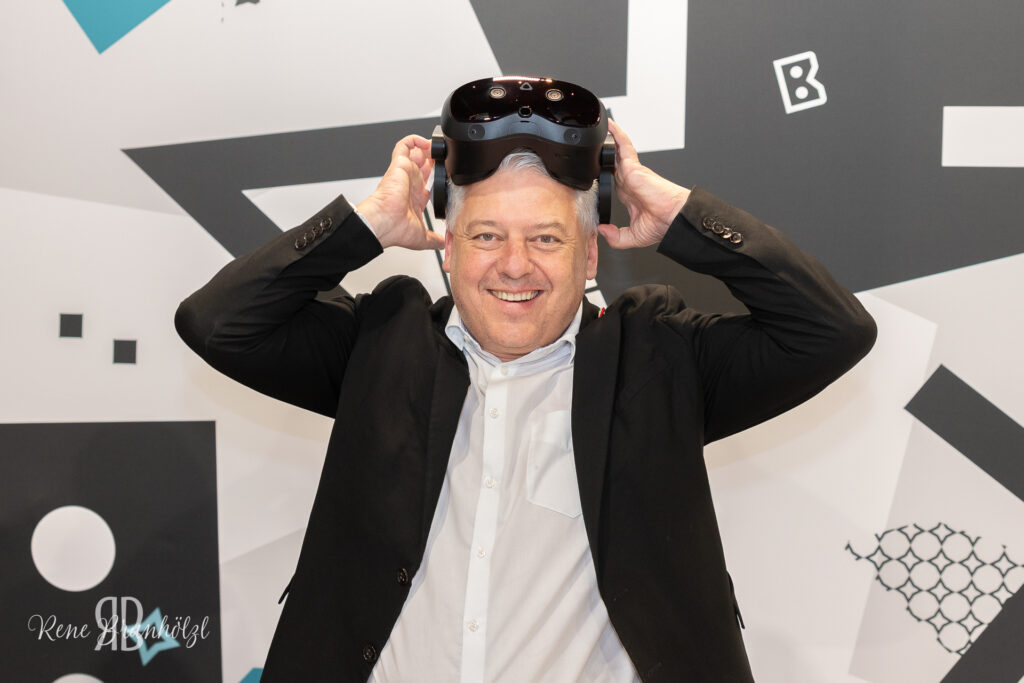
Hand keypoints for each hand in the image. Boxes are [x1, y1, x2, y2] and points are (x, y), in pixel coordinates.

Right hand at [356, 135, 443, 249]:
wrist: (383, 222)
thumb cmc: (394, 229)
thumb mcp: (422, 238)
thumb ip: (434, 240)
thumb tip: (444, 245)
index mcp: (414, 198)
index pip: (427, 184)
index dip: (438, 179)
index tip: (448, 178)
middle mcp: (409, 184)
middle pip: (423, 166)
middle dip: (435, 161)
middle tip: (446, 158)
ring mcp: (405, 174)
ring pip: (415, 153)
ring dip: (427, 148)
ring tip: (439, 147)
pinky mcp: (400, 165)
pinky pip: (405, 145)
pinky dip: (415, 140)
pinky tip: (426, 143)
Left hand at [597, 119, 690, 248]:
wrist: (674, 218)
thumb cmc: (663, 224)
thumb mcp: (633, 236)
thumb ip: (616, 237)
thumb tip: (601, 231)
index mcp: (630, 195)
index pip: (614, 180)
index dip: (603, 174)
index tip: (594, 172)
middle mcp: (631, 181)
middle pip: (614, 162)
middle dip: (605, 153)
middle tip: (592, 145)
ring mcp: (632, 172)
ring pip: (618, 151)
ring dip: (610, 139)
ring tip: (600, 128)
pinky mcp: (634, 167)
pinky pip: (624, 146)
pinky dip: (617, 135)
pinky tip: (609, 126)